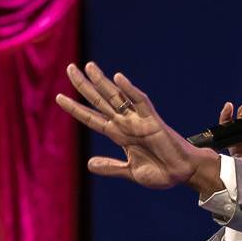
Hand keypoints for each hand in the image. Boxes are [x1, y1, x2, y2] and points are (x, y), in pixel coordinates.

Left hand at [55, 63, 222, 193]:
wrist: (182, 174)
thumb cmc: (161, 172)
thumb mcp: (131, 172)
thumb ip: (111, 167)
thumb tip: (89, 164)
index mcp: (119, 135)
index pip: (92, 118)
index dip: (76, 108)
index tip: (59, 97)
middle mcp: (126, 124)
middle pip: (100, 101)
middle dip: (84, 86)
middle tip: (69, 68)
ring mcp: (139, 120)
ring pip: (117, 97)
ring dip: (103, 82)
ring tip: (89, 66)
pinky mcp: (153, 121)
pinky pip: (141, 102)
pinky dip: (130, 90)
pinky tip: (119, 78)